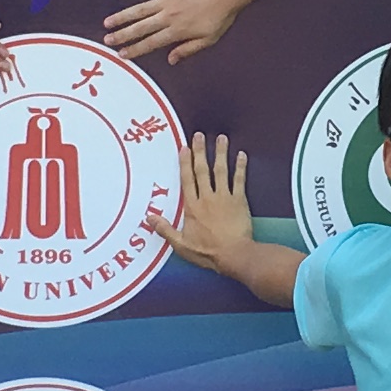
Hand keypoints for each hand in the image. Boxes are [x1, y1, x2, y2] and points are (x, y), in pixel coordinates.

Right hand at [105, 0, 247, 61]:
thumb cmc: (223, 13)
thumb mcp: (209, 39)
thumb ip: (188, 49)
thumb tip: (171, 60)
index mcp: (178, 30)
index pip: (151, 43)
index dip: (135, 49)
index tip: (122, 54)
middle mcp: (169, 15)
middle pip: (140, 28)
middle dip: (122, 35)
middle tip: (107, 40)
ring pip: (139, 9)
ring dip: (122, 16)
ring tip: (108, 22)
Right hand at [148, 134, 254, 278]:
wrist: (234, 255)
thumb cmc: (207, 252)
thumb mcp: (181, 244)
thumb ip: (165, 229)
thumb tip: (149, 218)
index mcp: (192, 207)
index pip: (187, 180)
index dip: (185, 163)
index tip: (184, 148)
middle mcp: (207, 198)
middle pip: (203, 170)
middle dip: (200, 151)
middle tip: (199, 135)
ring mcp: (225, 198)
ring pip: (221, 171)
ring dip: (221, 153)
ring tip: (221, 138)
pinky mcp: (240, 201)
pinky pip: (240, 180)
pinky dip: (241, 167)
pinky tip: (242, 155)